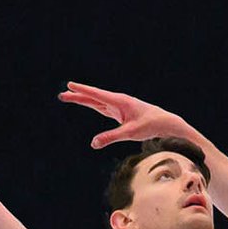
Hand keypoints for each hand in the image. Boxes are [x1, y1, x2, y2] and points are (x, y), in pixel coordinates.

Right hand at [59, 83, 201, 151]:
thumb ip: (111, 137)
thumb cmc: (150, 125)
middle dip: (78, 95)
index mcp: (118, 102)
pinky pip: (103, 107)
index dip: (82, 90)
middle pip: (93, 97)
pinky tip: (88, 102)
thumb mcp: (130, 133)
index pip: (96, 95)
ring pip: (97, 101)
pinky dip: (93, 104)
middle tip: (62, 94)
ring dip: (83, 99)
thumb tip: (93, 143)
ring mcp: (119, 106)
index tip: (69, 85)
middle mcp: (117, 101)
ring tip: (68, 96)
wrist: (165, 123)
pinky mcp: (121, 112)